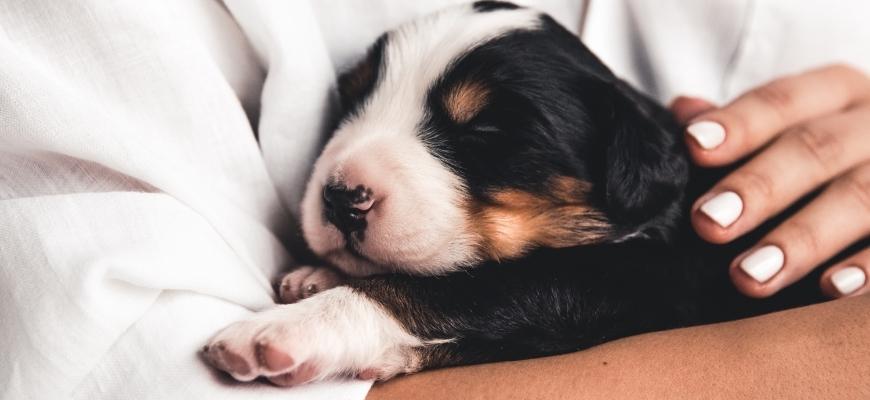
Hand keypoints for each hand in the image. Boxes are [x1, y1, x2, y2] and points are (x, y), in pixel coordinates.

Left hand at [671, 64, 869, 298]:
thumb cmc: (829, 149)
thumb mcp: (793, 123)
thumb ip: (741, 124)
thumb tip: (682, 113)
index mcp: (836, 92)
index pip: (782, 100)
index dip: (739, 123)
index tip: (693, 146)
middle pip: (817, 149)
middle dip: (759, 187)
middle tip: (708, 223)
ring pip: (861, 199)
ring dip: (803, 239)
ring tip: (749, 275)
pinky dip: (869, 267)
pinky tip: (829, 291)